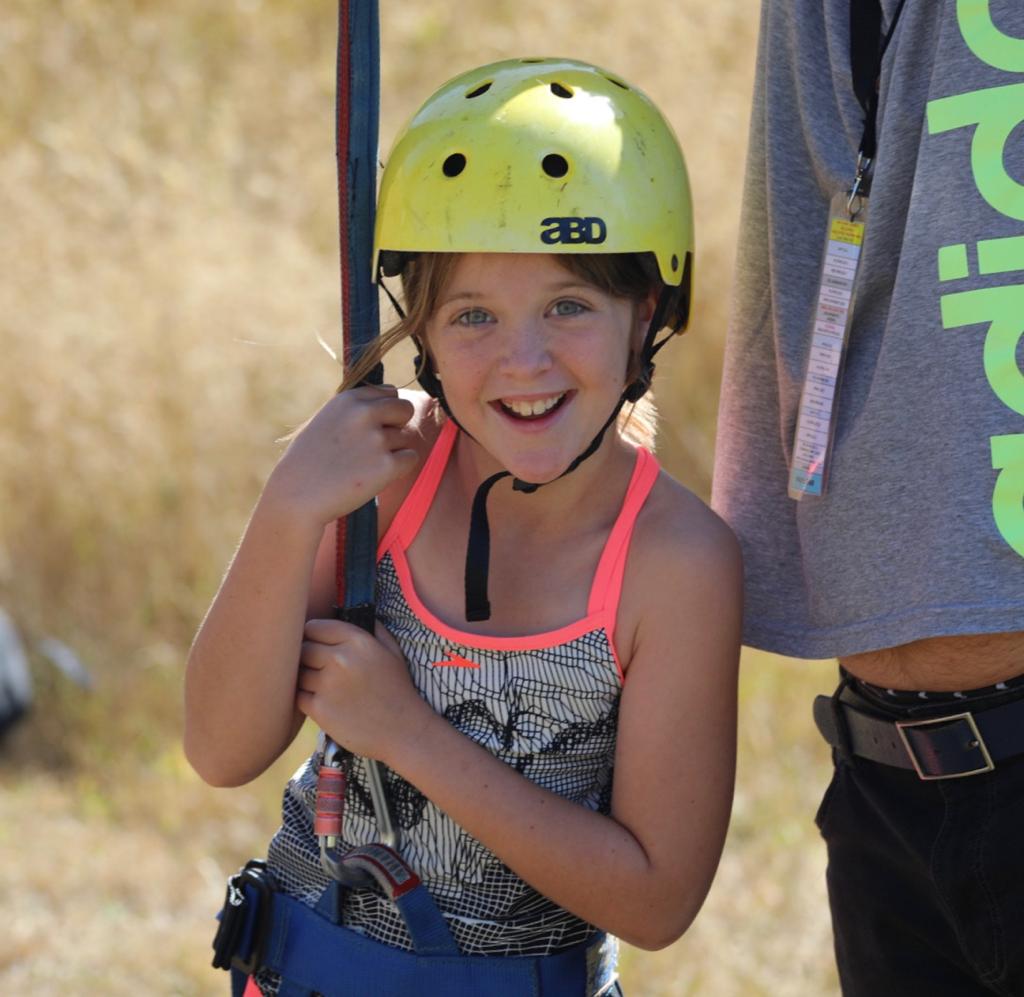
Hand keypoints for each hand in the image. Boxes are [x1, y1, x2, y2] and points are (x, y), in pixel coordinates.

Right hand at [264, 386, 417, 526]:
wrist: (297, 496)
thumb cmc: (309, 461)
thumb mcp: (326, 421)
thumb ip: (354, 410)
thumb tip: (389, 400)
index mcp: (349, 400)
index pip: (390, 392)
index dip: (387, 410)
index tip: (375, 426)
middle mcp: (365, 414)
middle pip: (406, 409)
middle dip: (399, 425)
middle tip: (380, 444)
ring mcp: (377, 439)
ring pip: (406, 438)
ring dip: (392, 451)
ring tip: (363, 465)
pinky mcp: (386, 465)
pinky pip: (410, 459)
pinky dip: (398, 468)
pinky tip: (374, 476)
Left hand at [295, 618, 431, 761]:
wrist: (403, 731)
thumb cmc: (398, 690)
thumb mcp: (393, 652)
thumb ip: (373, 629)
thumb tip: (351, 613)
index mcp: (358, 641)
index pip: (315, 627)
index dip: (312, 635)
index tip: (315, 644)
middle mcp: (341, 659)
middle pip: (302, 649)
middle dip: (306, 657)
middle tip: (317, 668)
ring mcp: (328, 684)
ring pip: (298, 673)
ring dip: (306, 679)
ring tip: (323, 687)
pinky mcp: (320, 709)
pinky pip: (298, 696)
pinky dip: (306, 699)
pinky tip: (323, 702)